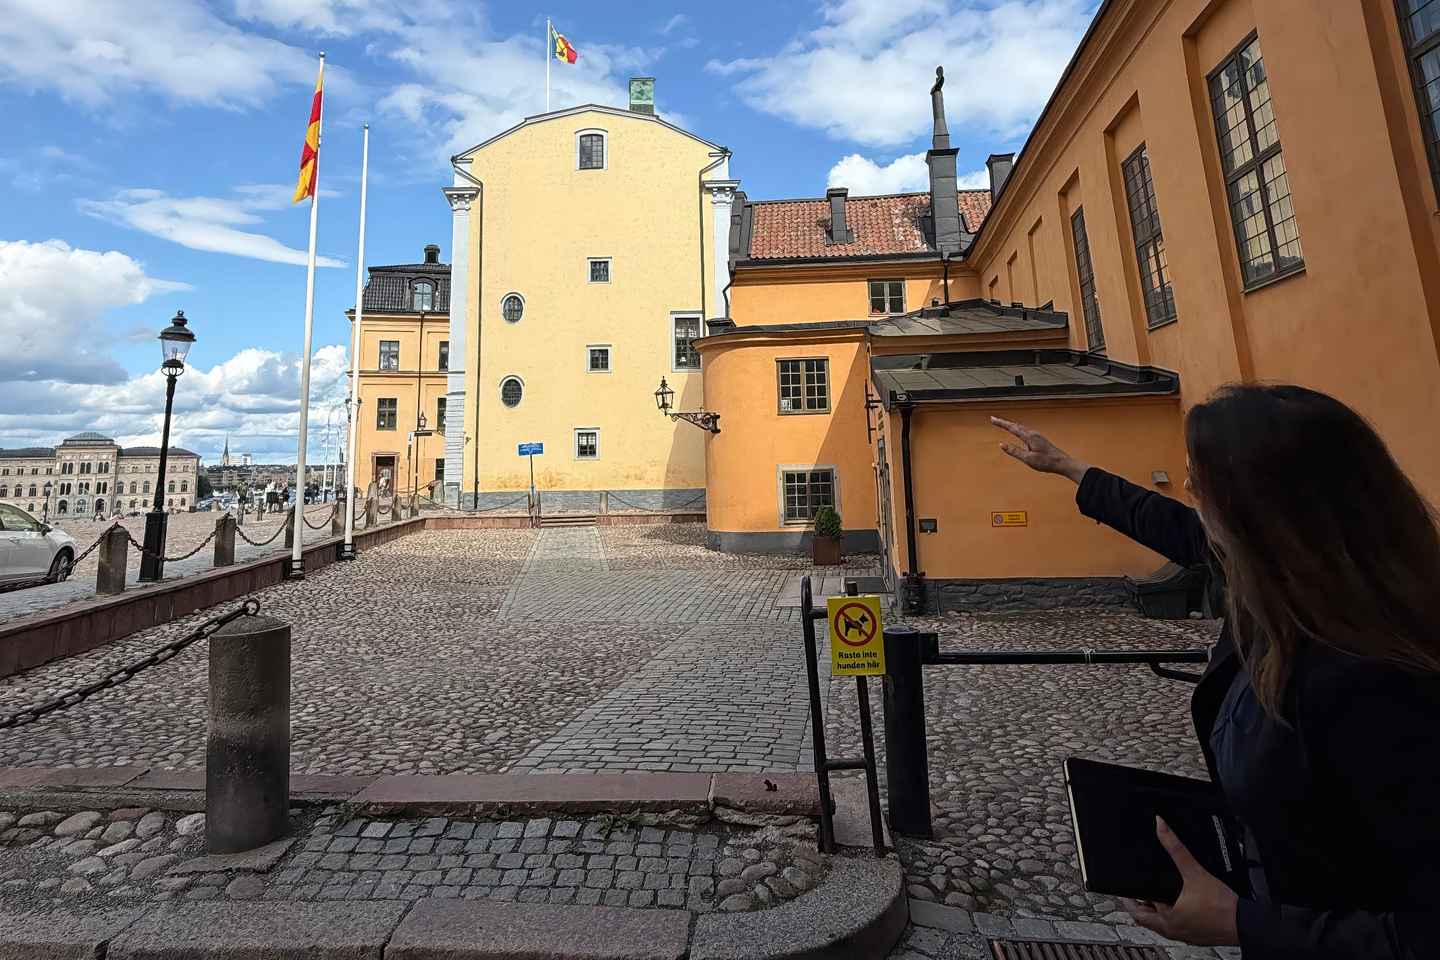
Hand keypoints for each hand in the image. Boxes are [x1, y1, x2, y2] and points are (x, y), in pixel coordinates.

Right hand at [990, 417, 1089, 482]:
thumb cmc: (1046, 462)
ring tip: (1003, 424)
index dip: (1001, 423)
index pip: (1012, 428)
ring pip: (1021, 428)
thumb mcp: (1028, 459)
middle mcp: (1033, 434)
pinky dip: (1018, 429)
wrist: (1062, 462)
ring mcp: (1037, 436)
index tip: (992, 419)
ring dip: (1011, 425)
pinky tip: (1018, 432)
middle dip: (1004, 422)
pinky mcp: (1039, 439)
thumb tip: (1002, 444)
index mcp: (1029, 437)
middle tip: (994, 420)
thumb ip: (1014, 451)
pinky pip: (1025, 431)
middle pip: (1016, 425)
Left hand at [1121, 817, 1239, 946]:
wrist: (1247, 924)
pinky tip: (1180, 905)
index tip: (1125, 890)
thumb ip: (1176, 849)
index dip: (1131, 899)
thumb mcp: (1195, 872)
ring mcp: (1186, 936)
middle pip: (1147, 920)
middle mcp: (1174, 931)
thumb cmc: (1223, 906)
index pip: (1139, 911)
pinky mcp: (1198, 936)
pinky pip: (1178, 927)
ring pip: (1162, 925)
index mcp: (1167, 921)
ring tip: (1156, 896)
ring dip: (1156, 912)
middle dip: (1140, 906)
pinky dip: (1173, 916)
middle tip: (1136, 893)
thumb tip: (1161, 827)